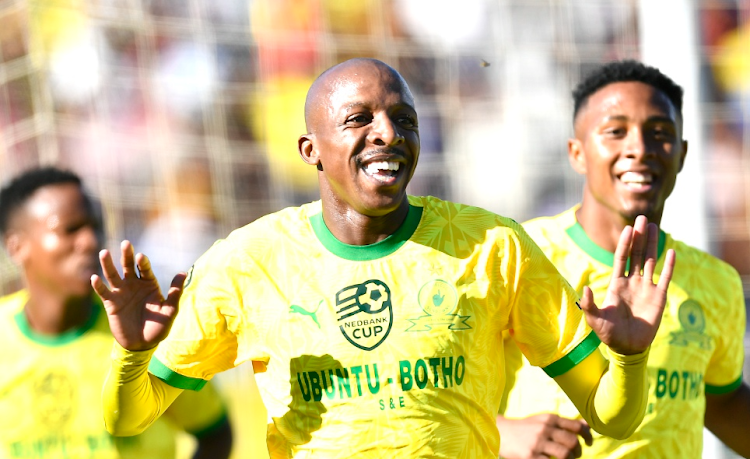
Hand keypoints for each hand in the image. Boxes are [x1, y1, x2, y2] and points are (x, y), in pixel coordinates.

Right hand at [91, 240, 186, 350]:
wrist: (142, 344)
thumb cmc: (158, 327)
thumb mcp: (170, 311)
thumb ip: (175, 293)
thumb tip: (182, 272)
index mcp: (149, 284)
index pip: (145, 269)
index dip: (142, 262)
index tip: (141, 256)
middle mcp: (134, 285)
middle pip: (128, 266)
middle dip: (126, 255)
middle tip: (125, 243)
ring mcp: (121, 293)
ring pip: (113, 275)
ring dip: (108, 264)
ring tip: (104, 252)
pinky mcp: (111, 303)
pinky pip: (103, 292)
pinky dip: (98, 285)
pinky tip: (94, 277)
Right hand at [496, 413, 591, 458]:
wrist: (500, 432)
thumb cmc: (526, 428)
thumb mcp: (544, 420)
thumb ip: (564, 423)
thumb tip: (587, 426)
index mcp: (550, 418)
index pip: (576, 426)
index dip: (588, 436)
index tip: (589, 443)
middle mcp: (544, 428)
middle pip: (572, 441)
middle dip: (578, 451)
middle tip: (576, 454)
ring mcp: (537, 443)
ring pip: (565, 454)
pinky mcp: (530, 456)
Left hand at [579, 215, 674, 354]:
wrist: (627, 347)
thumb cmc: (609, 333)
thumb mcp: (595, 319)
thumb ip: (588, 304)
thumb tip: (583, 288)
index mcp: (616, 284)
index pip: (621, 258)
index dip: (624, 244)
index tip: (627, 229)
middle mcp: (632, 282)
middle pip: (636, 254)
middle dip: (639, 237)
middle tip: (642, 218)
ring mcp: (646, 288)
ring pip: (650, 261)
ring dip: (652, 244)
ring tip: (653, 226)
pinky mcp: (659, 297)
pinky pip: (665, 278)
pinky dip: (669, 266)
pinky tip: (671, 251)